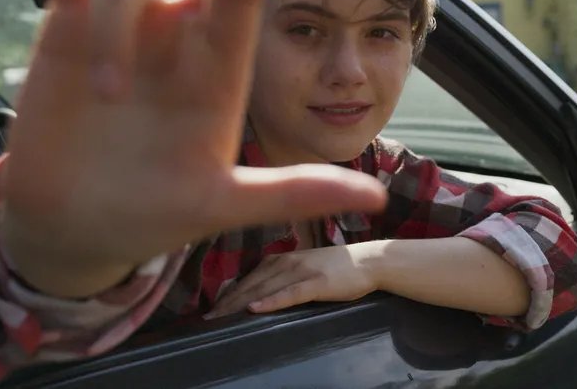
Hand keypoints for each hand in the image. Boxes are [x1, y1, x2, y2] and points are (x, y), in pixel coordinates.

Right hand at [0, 0, 387, 296]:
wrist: (76, 225)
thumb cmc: (155, 214)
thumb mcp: (223, 205)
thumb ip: (292, 193)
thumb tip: (375, 194)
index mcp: (223, 64)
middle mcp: (182, 30)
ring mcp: (128, 20)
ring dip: (114, 23)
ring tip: (103, 95)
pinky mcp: (67, 20)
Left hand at [206, 242, 389, 317]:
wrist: (369, 261)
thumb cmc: (337, 267)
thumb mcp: (303, 267)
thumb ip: (281, 276)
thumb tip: (258, 293)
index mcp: (281, 258)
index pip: (247, 278)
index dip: (227, 294)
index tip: (210, 309)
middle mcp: (286, 261)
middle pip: (250, 284)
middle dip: (227, 302)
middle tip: (207, 318)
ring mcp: (302, 271)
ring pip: (264, 288)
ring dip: (240, 302)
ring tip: (221, 317)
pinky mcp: (317, 283)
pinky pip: (289, 293)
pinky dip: (271, 300)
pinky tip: (256, 308)